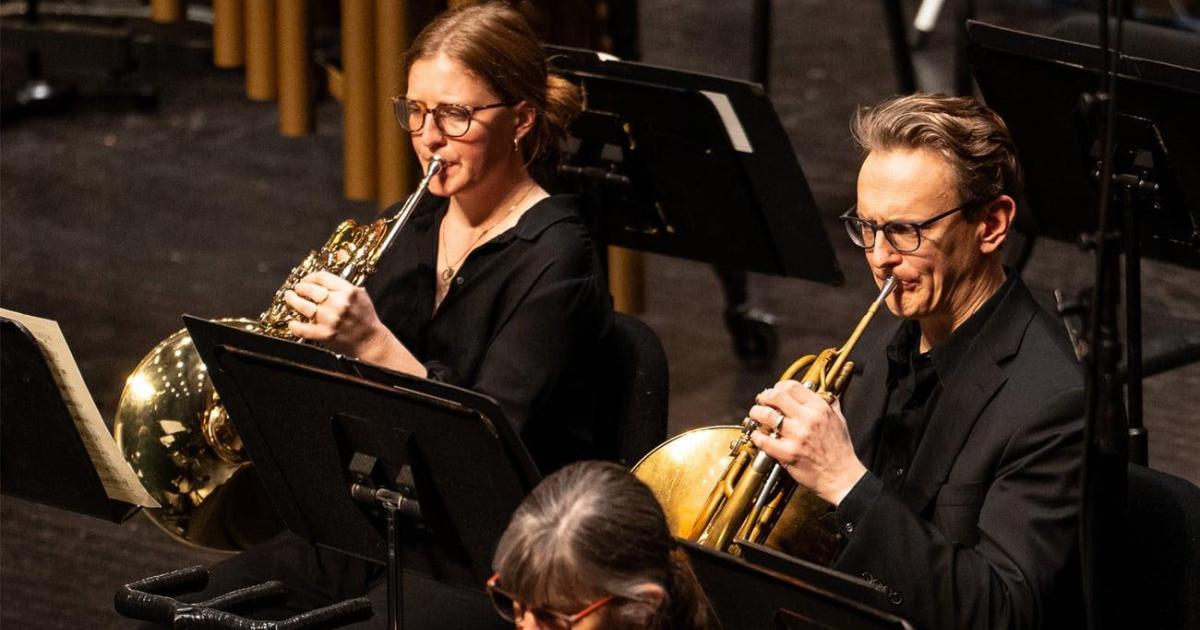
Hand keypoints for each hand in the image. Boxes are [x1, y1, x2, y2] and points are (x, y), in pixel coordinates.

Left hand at [283, 271, 391, 359]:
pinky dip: (294, 325)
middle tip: (296, 289)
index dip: (310, 277)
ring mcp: (330, 319)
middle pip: (310, 289)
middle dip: (299, 287)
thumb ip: (345, 278)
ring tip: (289, 298)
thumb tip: (340, 253)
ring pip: (303, 306)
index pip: (322, 277)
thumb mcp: (361, 293)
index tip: (306, 280)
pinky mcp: (325, 334)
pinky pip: (303, 329)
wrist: (371, 341)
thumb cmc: (366, 317)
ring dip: (293, 301)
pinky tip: (291, 322)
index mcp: (348, 291)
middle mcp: (338, 303)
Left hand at [747, 380, 866, 504]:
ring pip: (766, 415)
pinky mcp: (787, 453)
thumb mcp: (839, 420)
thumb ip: (829, 403)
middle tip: (761, 401)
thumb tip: (819, 391)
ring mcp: (796, 436)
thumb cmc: (840, 450)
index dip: (778, 386)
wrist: (842, 477)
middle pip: (776, 396)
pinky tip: (757, 435)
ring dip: (756, 413)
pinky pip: (763, 440)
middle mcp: (807, 419)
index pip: (792, 386)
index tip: (774, 391)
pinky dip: (756, 435)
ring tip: (756, 415)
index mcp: (819, 408)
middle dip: (764, 397)